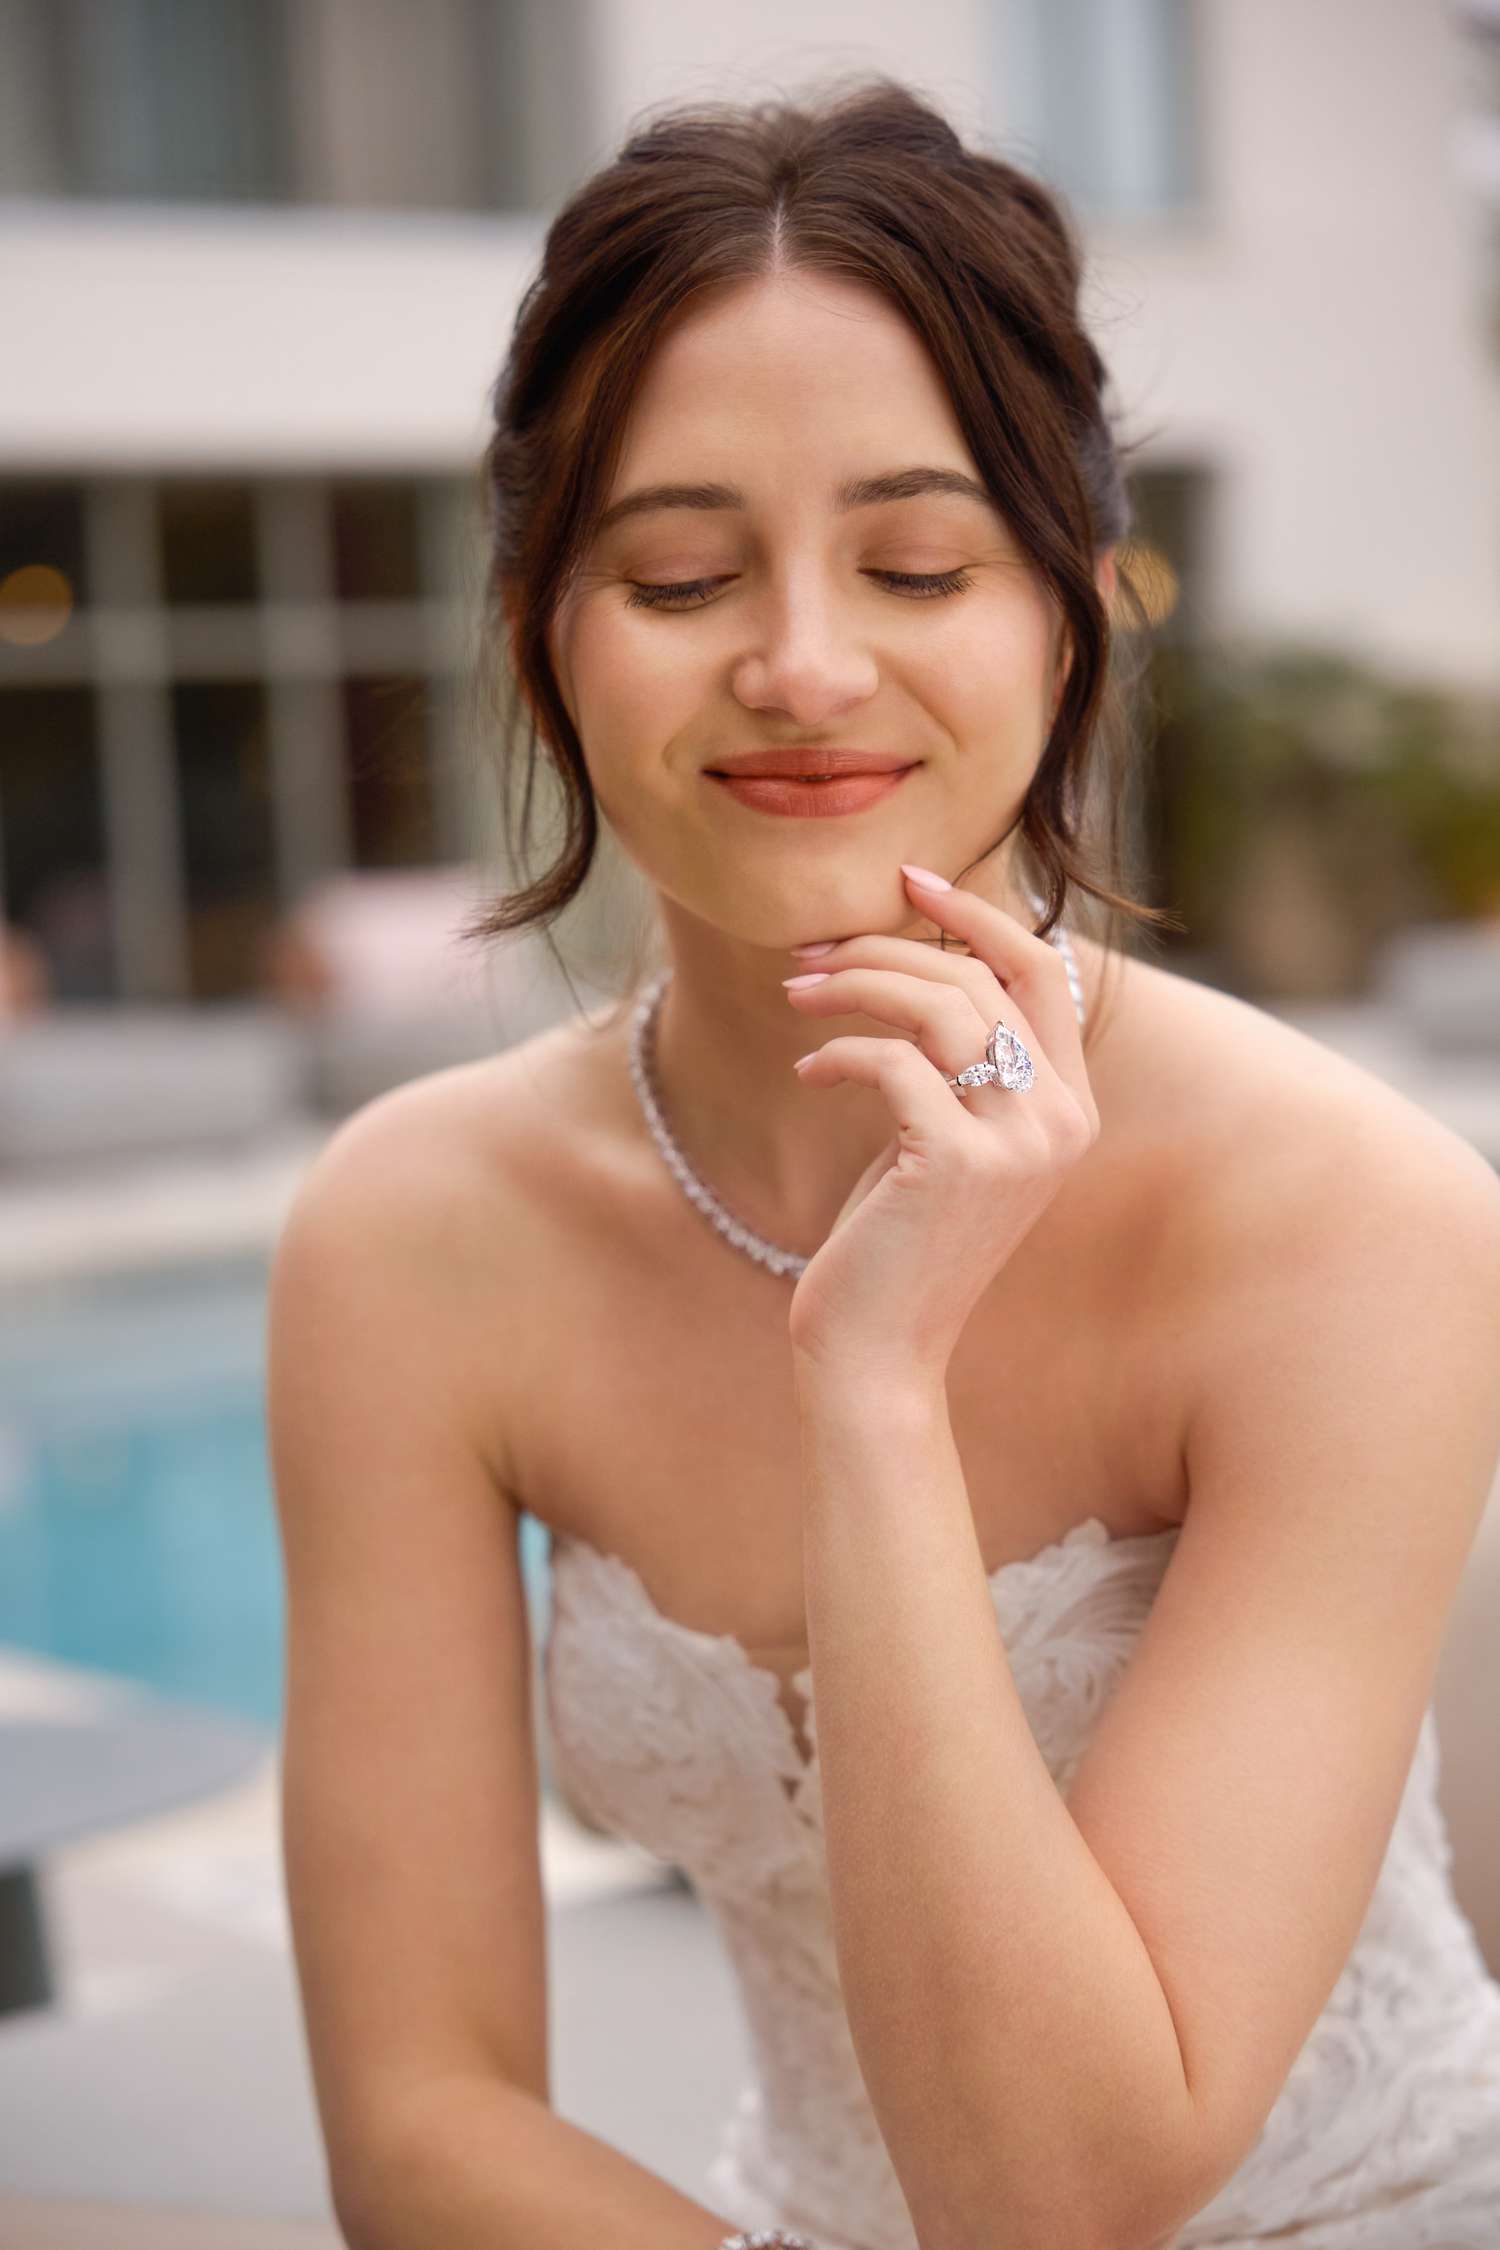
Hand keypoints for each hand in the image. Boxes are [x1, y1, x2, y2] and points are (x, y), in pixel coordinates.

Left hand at [783, 867, 1099, 1389]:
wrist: (877, 1350)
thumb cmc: (896, 1238)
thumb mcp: (940, 1135)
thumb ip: (955, 1058)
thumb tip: (914, 955)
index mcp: (1068, 1107)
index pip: (1040, 970)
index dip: (976, 913)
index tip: (906, 878)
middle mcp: (1060, 1120)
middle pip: (981, 978)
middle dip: (889, 947)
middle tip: (814, 953)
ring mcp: (1018, 1143)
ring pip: (941, 1007)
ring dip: (855, 986)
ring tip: (797, 995)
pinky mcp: (958, 1162)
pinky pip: (895, 1063)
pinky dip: (840, 1054)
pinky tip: (809, 1075)